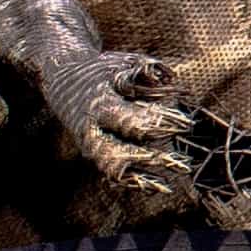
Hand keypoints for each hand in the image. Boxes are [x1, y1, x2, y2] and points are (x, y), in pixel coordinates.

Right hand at [43, 47, 195, 201]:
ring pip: (113, 170)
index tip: (186, 125)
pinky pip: (113, 174)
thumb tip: (167, 77)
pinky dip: (134, 182)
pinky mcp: (95, 155)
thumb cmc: (102, 71)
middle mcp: (93, 131)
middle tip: (183, 164)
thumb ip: (145, 69)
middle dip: (152, 161)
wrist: (63, 82)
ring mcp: (92, 147)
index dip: (159, 125)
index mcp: (100, 106)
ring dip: (142, 179)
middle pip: (118, 155)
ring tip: (168, 186)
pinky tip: (158, 187)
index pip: (131, 122)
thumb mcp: (122, 63)